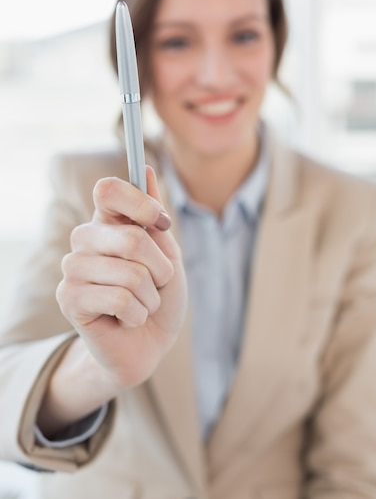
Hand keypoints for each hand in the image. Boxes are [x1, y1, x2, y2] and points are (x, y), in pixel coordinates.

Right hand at [56, 166, 186, 391]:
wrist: (150, 345)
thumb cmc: (159, 296)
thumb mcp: (167, 253)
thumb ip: (154, 215)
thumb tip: (145, 170)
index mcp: (107, 223)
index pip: (108, 190)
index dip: (139, 203)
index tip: (162, 222)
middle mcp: (85, 240)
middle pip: (130, 237)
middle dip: (160, 267)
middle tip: (157, 282)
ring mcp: (73, 269)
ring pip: (130, 273)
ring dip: (150, 295)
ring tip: (142, 303)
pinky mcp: (69, 299)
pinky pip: (119, 299)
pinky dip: (138, 313)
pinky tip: (129, 319)